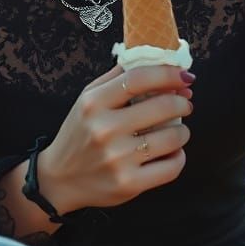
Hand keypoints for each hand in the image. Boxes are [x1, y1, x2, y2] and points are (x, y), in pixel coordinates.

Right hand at [40, 62, 193, 213]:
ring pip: (173, 137)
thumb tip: (159, 61)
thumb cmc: (80, 133)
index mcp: (94, 103)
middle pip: (163, 106)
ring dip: (182, 131)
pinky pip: (171, 166)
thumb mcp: (88, 99)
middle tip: (184, 104)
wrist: (60, 179)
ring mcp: (117, 159)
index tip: (184, 76)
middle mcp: (104, 129)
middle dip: (182, 102)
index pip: (139, 78)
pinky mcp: (129, 184)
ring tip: (177, 130)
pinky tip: (171, 152)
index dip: (168, 74)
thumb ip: (118, 77)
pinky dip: (178, 156)